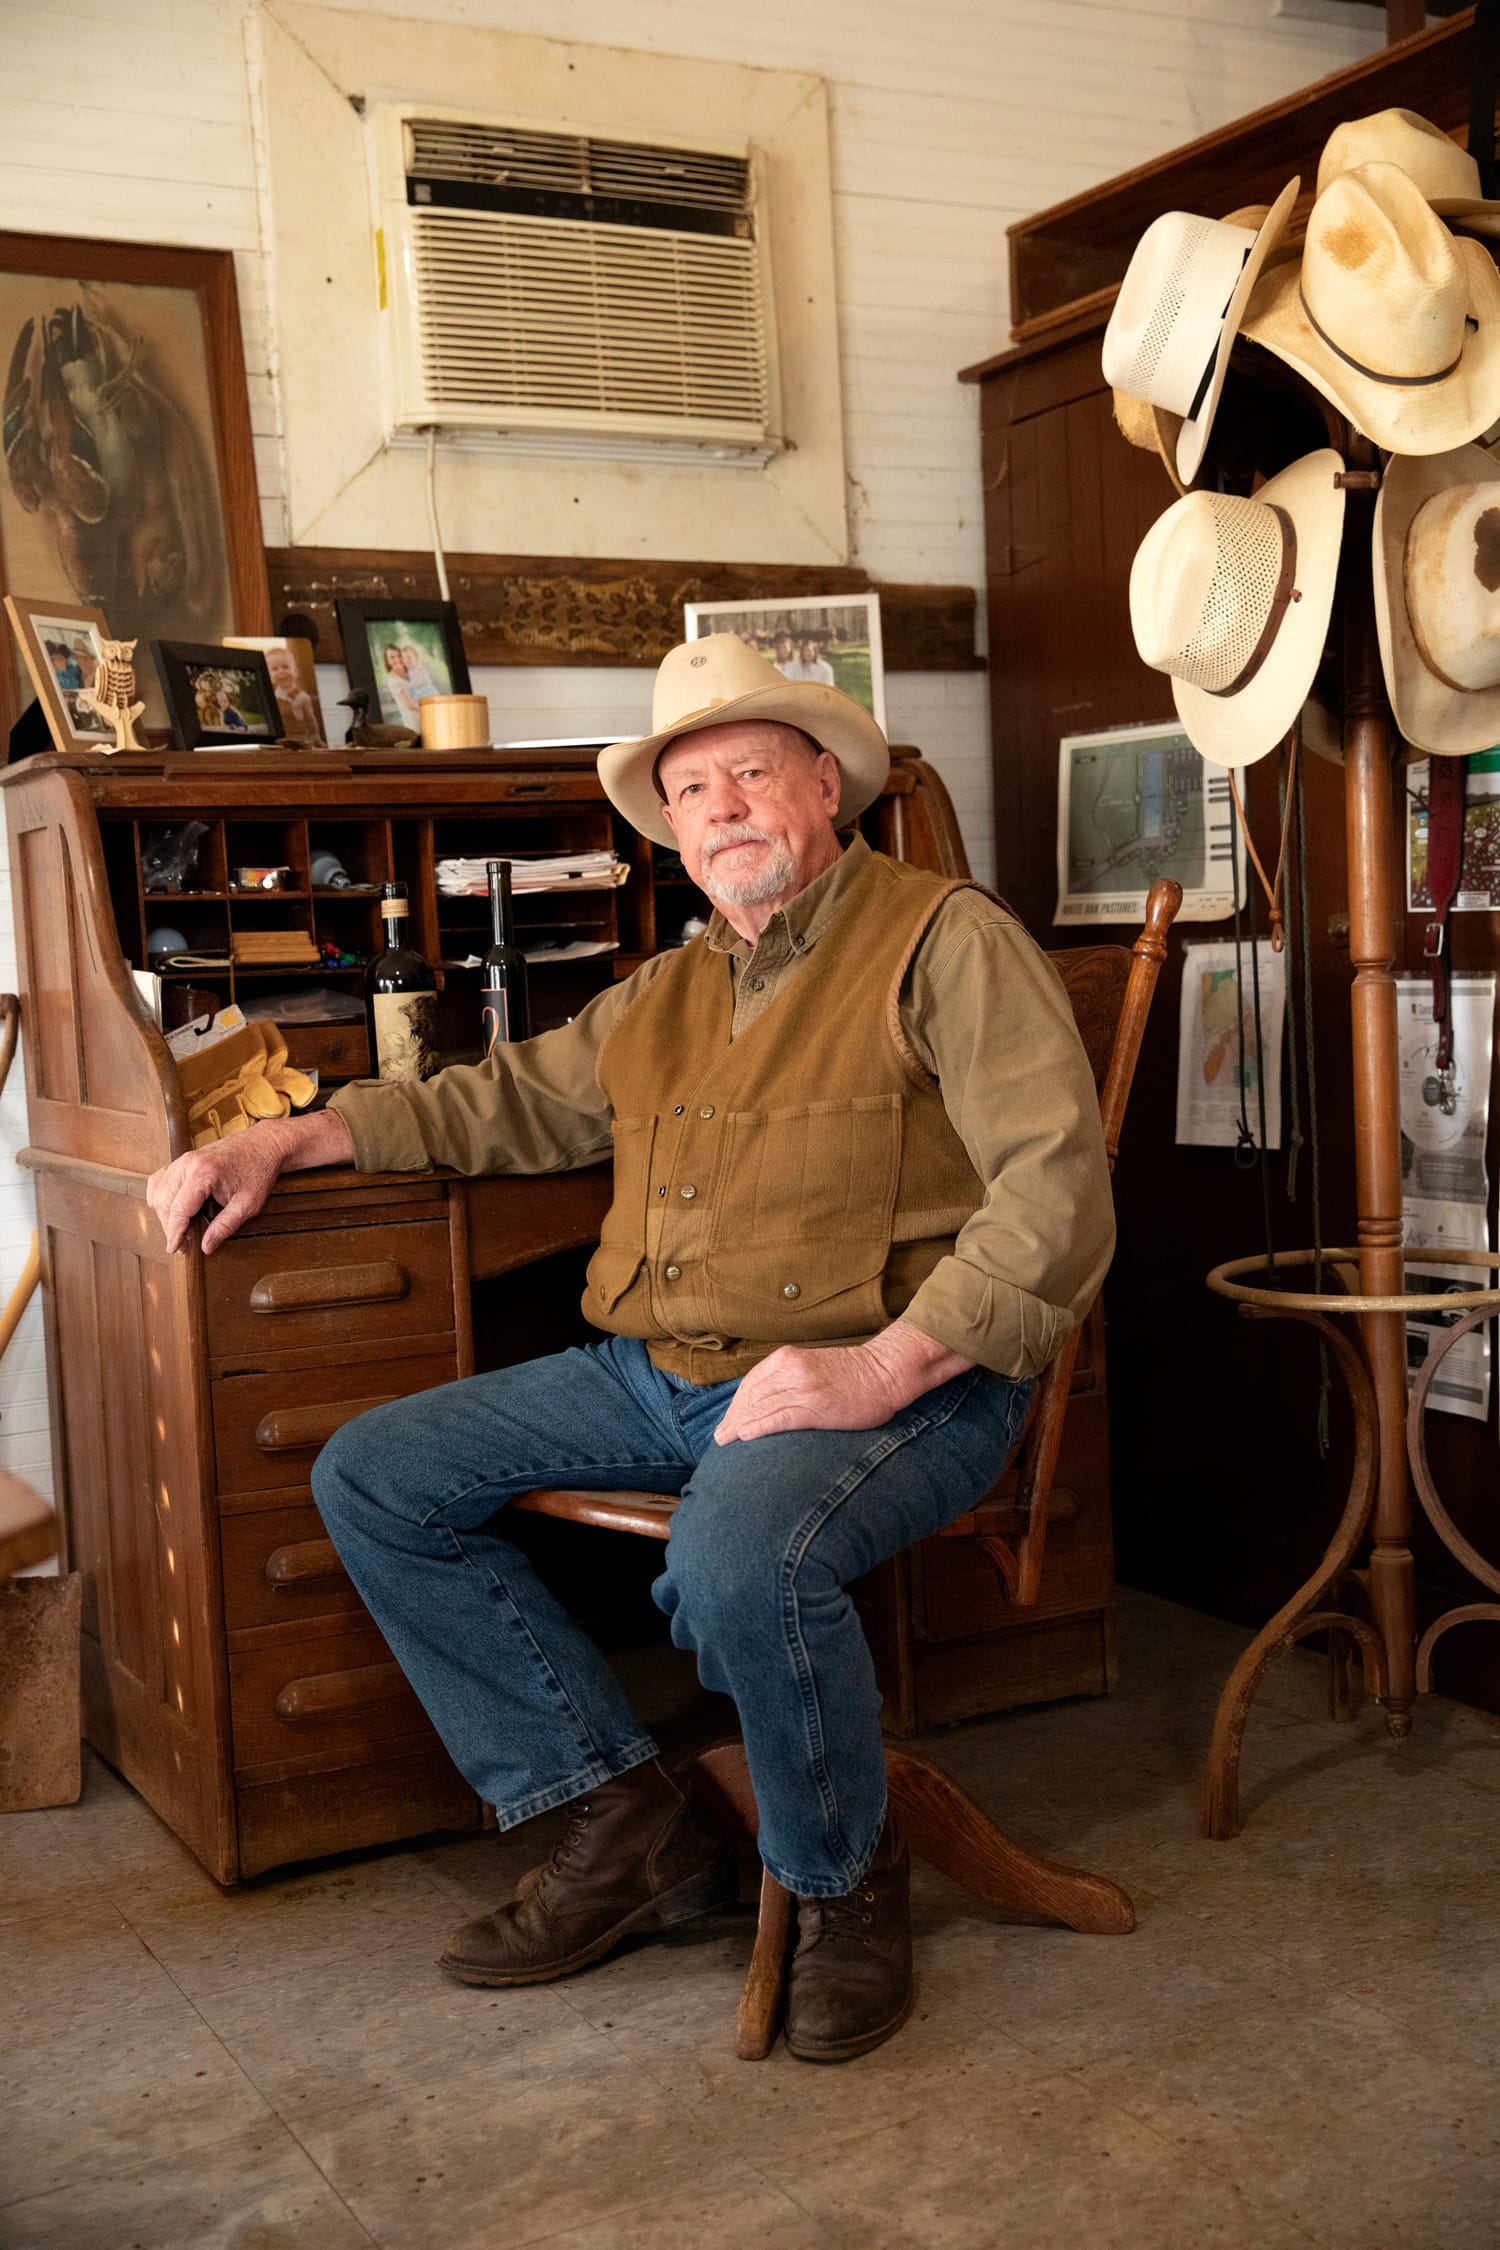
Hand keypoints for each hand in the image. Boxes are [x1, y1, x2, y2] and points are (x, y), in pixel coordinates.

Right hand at [146, 1107, 353, 1253]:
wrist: (264, 1144)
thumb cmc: (259, 1172)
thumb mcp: (248, 1204)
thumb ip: (225, 1226)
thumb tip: (205, 1247)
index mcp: (203, 1174)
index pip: (178, 1210)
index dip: (174, 1233)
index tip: (175, 1249)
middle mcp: (188, 1164)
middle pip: (165, 1202)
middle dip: (170, 1227)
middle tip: (184, 1245)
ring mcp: (183, 1160)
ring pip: (159, 1192)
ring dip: (165, 1213)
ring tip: (182, 1229)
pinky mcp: (183, 1160)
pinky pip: (160, 1180)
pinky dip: (161, 1196)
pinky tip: (171, 1209)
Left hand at [714, 1321, 971, 1444]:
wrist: (886, 1372)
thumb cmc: (854, 1374)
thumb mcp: (814, 1367)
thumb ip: (789, 1378)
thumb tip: (767, 1401)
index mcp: (788, 1358)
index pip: (751, 1383)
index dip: (736, 1404)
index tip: (728, 1420)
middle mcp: (790, 1369)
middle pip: (750, 1396)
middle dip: (733, 1417)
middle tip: (720, 1436)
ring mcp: (802, 1387)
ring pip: (759, 1407)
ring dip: (739, 1425)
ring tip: (726, 1440)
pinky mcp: (815, 1406)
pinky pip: (778, 1418)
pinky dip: (758, 1427)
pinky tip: (745, 1436)